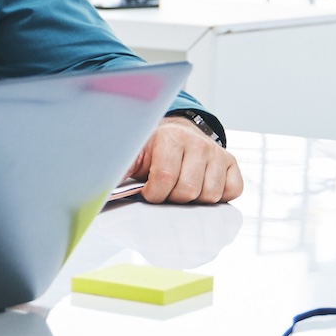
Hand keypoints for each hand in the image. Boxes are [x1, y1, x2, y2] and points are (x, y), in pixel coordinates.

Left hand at [126, 118, 241, 204]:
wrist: (176, 135)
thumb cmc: (154, 151)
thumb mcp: (134, 156)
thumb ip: (120, 170)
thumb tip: (102, 188)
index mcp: (171, 138)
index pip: (165, 178)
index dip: (154, 194)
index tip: (149, 193)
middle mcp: (198, 143)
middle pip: (188, 191)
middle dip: (173, 198)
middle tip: (166, 191)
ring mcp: (217, 153)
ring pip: (210, 195)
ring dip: (195, 200)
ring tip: (182, 188)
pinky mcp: (232, 162)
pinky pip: (233, 191)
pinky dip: (219, 196)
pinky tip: (203, 187)